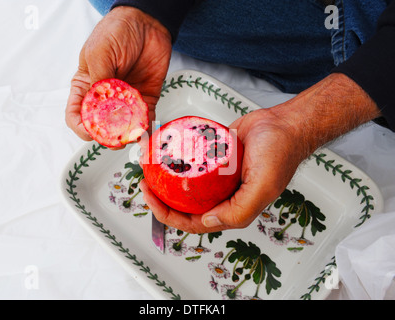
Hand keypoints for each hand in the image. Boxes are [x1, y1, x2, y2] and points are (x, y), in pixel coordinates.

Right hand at [65, 6, 171, 143]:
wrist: (148, 23)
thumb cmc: (117, 31)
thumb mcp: (100, 52)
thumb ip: (100, 81)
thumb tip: (102, 108)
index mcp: (85, 87)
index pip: (77, 115)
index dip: (82, 127)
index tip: (93, 131)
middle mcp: (104, 97)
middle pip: (101, 126)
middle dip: (108, 136)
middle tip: (117, 138)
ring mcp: (125, 100)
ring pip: (123, 127)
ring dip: (127, 134)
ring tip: (133, 134)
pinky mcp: (144, 99)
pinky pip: (144, 119)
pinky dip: (145, 126)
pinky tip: (146, 128)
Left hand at [139, 108, 303, 232]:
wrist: (284, 123)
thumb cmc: (280, 153)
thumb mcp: (262, 187)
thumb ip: (238, 210)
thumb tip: (207, 223)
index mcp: (232, 209)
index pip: (193, 222)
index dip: (168, 215)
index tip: (152, 199)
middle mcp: (222, 195)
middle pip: (185, 205)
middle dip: (162, 198)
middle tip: (146, 183)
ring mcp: (217, 177)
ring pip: (186, 184)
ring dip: (167, 179)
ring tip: (151, 168)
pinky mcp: (215, 158)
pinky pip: (192, 162)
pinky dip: (178, 160)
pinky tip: (166, 153)